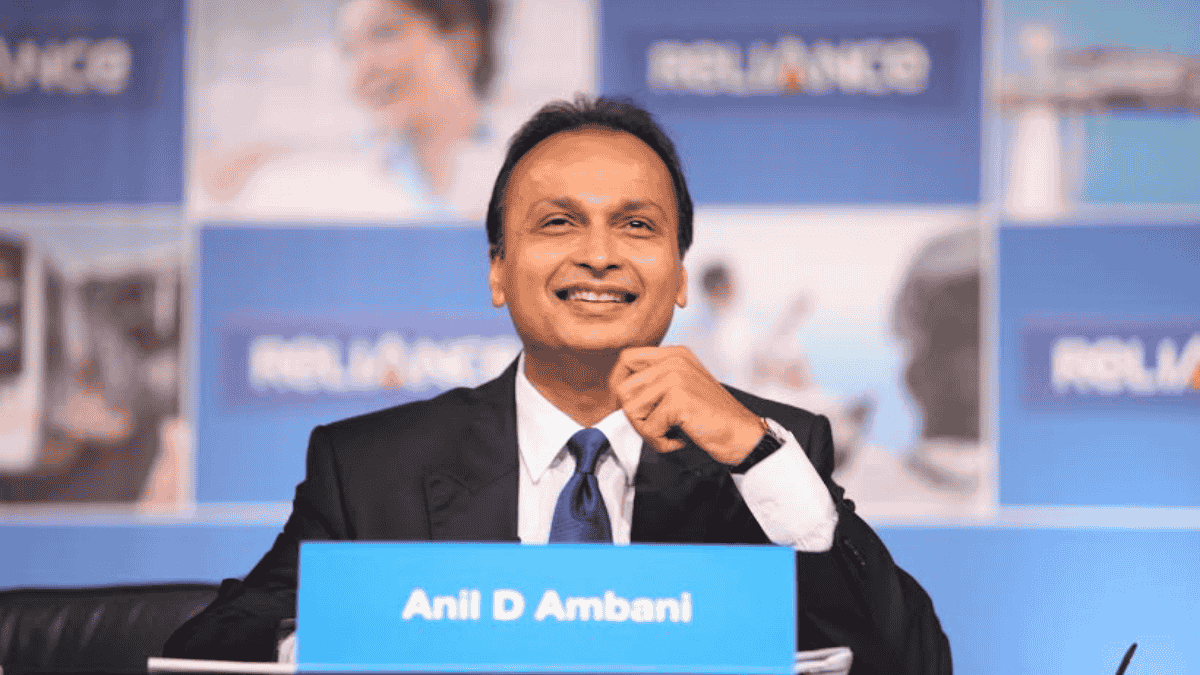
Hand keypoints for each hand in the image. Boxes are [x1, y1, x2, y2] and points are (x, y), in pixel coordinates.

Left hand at [610, 345, 766, 464]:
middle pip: (623, 388)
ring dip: (647, 431)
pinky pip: (647, 427)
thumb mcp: (683, 388)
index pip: (626, 359)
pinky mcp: (678, 398)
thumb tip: (617, 393)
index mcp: (674, 354)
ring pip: (630, 409)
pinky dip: (660, 442)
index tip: (631, 407)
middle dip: (634, 416)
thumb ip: (655, 382)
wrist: (743, 435)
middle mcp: (674, 360)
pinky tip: (680, 439)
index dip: (619, 385)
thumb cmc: (710, 418)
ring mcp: (676, 377)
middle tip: (658, 427)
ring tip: (671, 433)